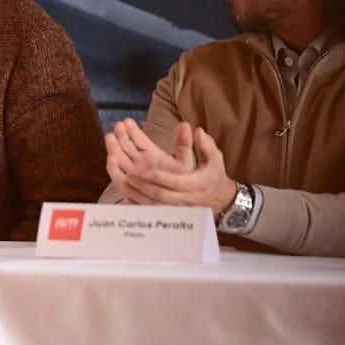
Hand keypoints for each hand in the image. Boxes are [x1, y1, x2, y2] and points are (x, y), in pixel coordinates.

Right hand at [104, 119, 193, 196]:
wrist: (179, 203)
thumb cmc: (183, 182)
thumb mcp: (185, 160)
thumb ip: (184, 144)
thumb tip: (186, 124)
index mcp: (153, 155)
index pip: (139, 139)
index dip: (132, 130)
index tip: (127, 121)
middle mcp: (141, 163)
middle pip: (126, 147)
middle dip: (120, 136)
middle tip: (118, 126)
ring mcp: (134, 174)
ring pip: (119, 159)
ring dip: (114, 148)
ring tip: (110, 136)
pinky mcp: (129, 186)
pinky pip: (118, 176)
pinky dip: (113, 168)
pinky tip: (111, 157)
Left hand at [121, 126, 237, 214]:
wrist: (221, 200)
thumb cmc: (214, 176)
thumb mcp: (216, 159)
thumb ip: (207, 145)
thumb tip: (198, 130)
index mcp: (195, 184)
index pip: (174, 182)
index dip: (157, 177)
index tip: (143, 169)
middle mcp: (185, 199)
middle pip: (160, 195)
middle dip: (142, 186)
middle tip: (127, 175)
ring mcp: (177, 209)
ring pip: (154, 205)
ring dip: (137, 195)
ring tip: (123, 182)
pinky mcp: (172, 214)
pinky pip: (152, 212)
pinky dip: (139, 206)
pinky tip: (126, 197)